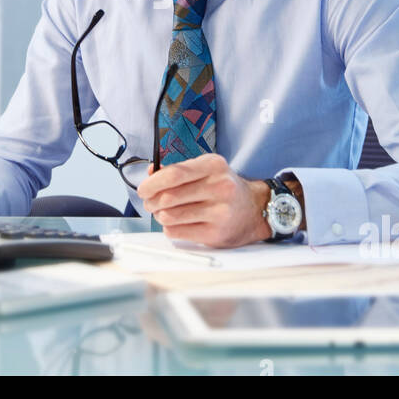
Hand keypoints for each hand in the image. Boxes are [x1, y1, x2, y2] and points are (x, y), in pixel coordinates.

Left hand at [136, 154, 270, 247]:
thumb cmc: (224, 188)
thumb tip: (150, 174)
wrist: (255, 209)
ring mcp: (219, 212)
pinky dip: (169, 228)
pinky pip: (176, 232)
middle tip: (150, 203)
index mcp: (214, 165)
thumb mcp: (206, 170)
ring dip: (159, 216)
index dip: (152, 183)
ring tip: (164, 213)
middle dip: (151, 201)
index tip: (143, 189)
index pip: (174, 174)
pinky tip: (177, 224)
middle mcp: (219, 187)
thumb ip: (178, 170)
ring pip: (169, 216)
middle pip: (168, 197)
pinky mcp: (215, 233)